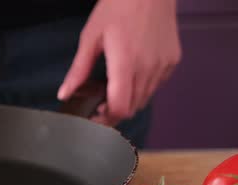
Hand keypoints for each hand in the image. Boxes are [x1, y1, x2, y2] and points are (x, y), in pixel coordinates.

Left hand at [57, 0, 181, 125]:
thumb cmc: (118, 7)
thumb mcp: (90, 38)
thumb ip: (79, 71)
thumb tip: (64, 94)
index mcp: (126, 64)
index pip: (120, 108)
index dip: (106, 120)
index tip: (93, 118)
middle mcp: (148, 68)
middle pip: (132, 108)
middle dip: (114, 112)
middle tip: (98, 104)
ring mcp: (163, 66)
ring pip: (145, 99)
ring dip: (128, 100)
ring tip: (113, 88)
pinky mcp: (172, 61)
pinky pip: (156, 85)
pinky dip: (142, 88)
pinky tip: (131, 74)